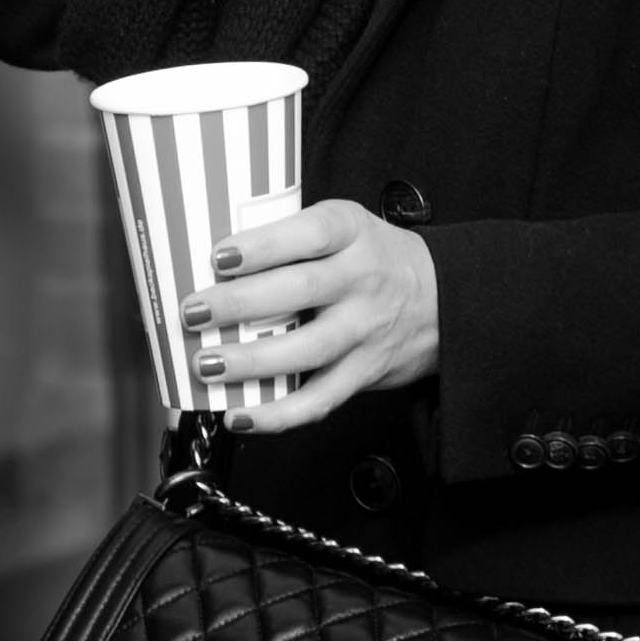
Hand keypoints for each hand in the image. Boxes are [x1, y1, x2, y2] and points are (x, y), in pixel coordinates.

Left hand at [179, 200, 438, 432]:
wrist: (446, 300)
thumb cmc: (376, 257)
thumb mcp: (346, 226)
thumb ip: (293, 236)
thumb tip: (215, 258)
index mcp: (351, 232)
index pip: (308, 233)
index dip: (263, 245)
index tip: (219, 256)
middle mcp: (361, 279)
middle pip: (299, 291)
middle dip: (239, 304)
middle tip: (193, 311)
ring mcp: (364, 330)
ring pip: (307, 349)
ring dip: (251, 361)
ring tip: (207, 363)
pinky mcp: (364, 373)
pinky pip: (320, 399)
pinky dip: (278, 414)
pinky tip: (242, 415)